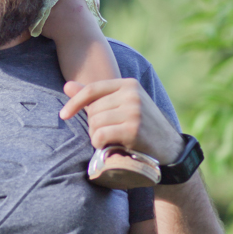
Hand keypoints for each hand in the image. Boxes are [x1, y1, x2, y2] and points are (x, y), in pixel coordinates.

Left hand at [59, 79, 183, 164]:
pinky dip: (99, 144)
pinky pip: (100, 135)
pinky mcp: (133, 129)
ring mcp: (134, 111)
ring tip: (110, 140)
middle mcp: (132, 95)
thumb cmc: (141, 126)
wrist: (169, 149)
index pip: (92, 89)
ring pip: (95, 123)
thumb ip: (95, 96)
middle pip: (93, 109)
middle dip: (93, 125)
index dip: (75, 102)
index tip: (64, 115)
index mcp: (129, 84)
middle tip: (107, 134)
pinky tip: (109, 146)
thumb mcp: (121, 105)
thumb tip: (67, 86)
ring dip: (96, 136)